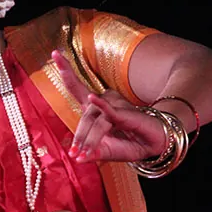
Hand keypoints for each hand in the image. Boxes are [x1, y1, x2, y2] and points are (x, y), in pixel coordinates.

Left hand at [52, 50, 166, 162]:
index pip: (77, 87)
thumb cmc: (132, 143)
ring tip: (84, 154)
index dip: (66, 70)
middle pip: (85, 115)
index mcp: (96, 109)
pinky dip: (102, 106)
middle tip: (75, 153)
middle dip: (79, 136)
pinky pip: (110, 110)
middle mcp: (104, 102)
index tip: (55, 52)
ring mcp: (115, 106)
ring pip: (95, 120)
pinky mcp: (126, 112)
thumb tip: (78, 160)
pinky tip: (93, 98)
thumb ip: (95, 154)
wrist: (157, 144)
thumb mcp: (110, 152)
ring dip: (90, 139)